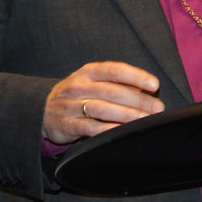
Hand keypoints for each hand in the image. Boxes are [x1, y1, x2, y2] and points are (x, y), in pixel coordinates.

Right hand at [43, 61, 164, 144]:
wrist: (44, 110)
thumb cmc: (78, 95)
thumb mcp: (93, 82)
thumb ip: (118, 83)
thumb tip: (147, 87)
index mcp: (88, 72)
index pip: (115, 70)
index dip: (136, 76)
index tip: (154, 84)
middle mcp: (79, 86)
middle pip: (112, 91)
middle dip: (138, 100)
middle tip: (157, 108)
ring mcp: (71, 105)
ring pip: (102, 109)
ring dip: (126, 115)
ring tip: (144, 120)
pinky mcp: (67, 124)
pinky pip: (89, 127)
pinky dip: (107, 129)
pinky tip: (122, 131)